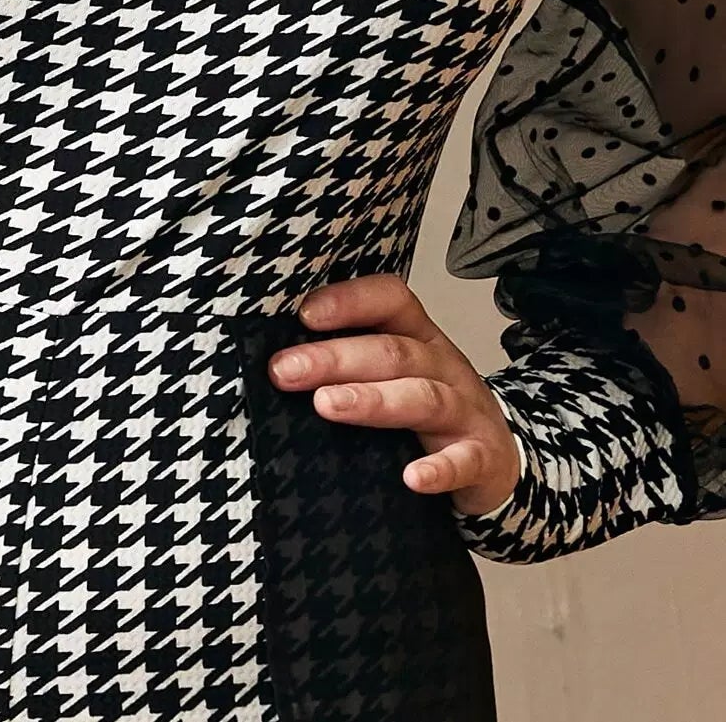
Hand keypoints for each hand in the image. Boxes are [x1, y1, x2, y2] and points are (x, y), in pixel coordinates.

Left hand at [267, 272, 522, 516]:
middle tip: (285, 371)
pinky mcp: (482, 457)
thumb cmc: (430, 409)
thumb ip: (351, 361)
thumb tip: (277, 362)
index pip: (389, 299)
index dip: (348, 301)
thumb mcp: (397, 373)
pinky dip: (439, 469)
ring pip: (421, 397)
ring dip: (372, 400)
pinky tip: (411, 478)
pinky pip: (463, 461)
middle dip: (334, 358)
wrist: (500, 458)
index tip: (303, 315)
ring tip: (326, 406)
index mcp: (418, 336)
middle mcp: (442, 364)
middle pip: (392, 351)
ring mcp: (465, 410)